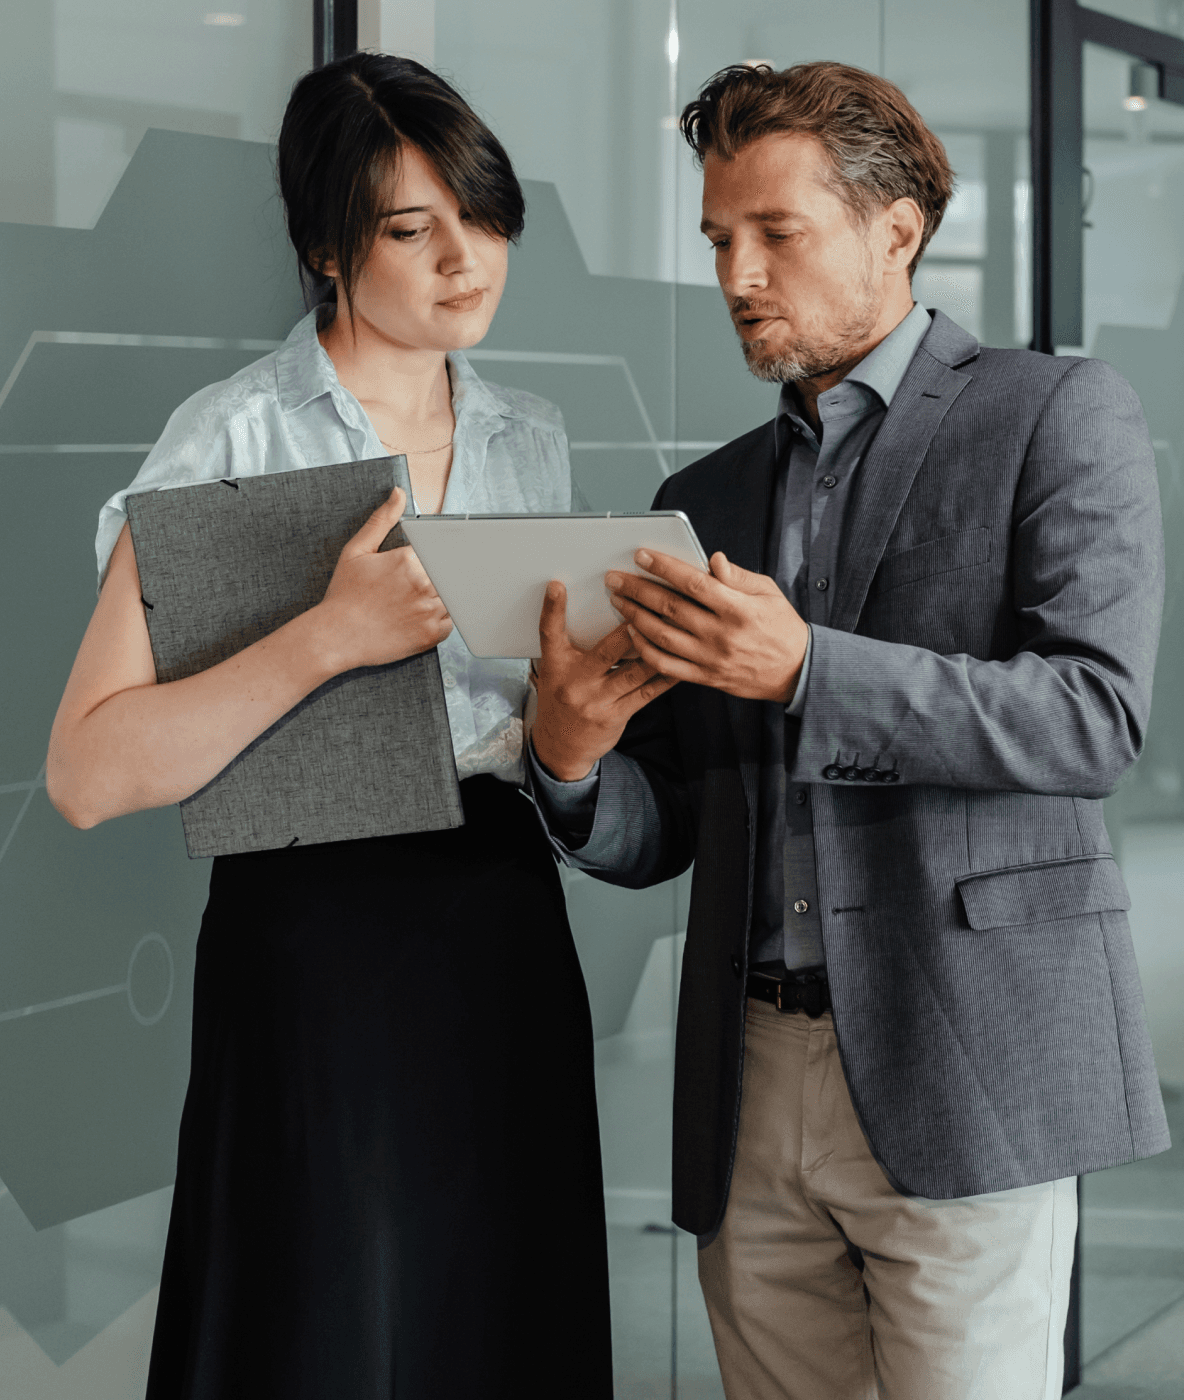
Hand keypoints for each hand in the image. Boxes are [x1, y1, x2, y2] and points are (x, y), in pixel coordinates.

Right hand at [315, 487, 452, 670]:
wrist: (336, 636)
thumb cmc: (345, 595)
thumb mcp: (357, 550)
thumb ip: (381, 520)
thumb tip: (398, 494)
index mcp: (409, 560)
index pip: (439, 548)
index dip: (436, 554)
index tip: (431, 559)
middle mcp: (424, 584)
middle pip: (450, 571)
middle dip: (441, 573)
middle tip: (421, 583)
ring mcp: (430, 610)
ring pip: (454, 595)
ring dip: (445, 594)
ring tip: (419, 598)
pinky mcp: (432, 634)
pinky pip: (452, 621)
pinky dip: (442, 618)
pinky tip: (422, 615)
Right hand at [531, 581, 678, 781]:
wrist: (560, 747)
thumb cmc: (561, 699)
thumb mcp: (554, 671)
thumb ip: (567, 644)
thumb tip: (587, 610)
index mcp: (556, 666)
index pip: (549, 633)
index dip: (551, 609)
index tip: (557, 586)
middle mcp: (576, 683)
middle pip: (606, 651)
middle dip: (631, 630)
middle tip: (651, 607)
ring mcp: (598, 702)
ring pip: (633, 672)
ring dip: (657, 651)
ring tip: (676, 630)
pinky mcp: (617, 715)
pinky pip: (646, 693)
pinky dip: (664, 677)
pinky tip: (680, 662)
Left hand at [606, 549, 806, 701]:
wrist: (797, 671)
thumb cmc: (781, 626)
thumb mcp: (769, 592)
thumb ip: (737, 576)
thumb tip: (713, 559)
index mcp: (739, 609)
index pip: (693, 583)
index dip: (664, 568)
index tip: (641, 555)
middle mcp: (722, 634)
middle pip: (670, 608)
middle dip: (637, 590)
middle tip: (615, 578)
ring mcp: (711, 659)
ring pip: (662, 636)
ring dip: (635, 617)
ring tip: (619, 602)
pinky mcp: (706, 678)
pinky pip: (667, 666)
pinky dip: (645, 650)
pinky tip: (633, 634)